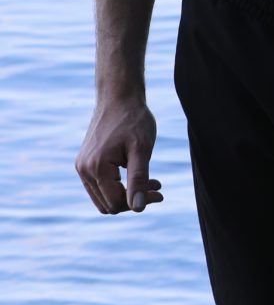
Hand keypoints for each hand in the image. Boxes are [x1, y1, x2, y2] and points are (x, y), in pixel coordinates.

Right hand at [75, 99, 162, 213]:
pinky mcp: (85, 162)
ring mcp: (82, 167)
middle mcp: (84, 170)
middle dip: (134, 200)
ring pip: (104, 198)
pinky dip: (119, 186)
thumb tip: (138, 208)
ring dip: (127, 194)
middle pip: (109, 204)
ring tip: (151, 182)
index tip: (159, 191)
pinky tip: (137, 175)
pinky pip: (101, 186)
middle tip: (156, 187)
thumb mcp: (142, 149)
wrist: (118, 97)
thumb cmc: (133, 120)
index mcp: (96, 167)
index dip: (139, 202)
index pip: (117, 203)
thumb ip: (139, 179)